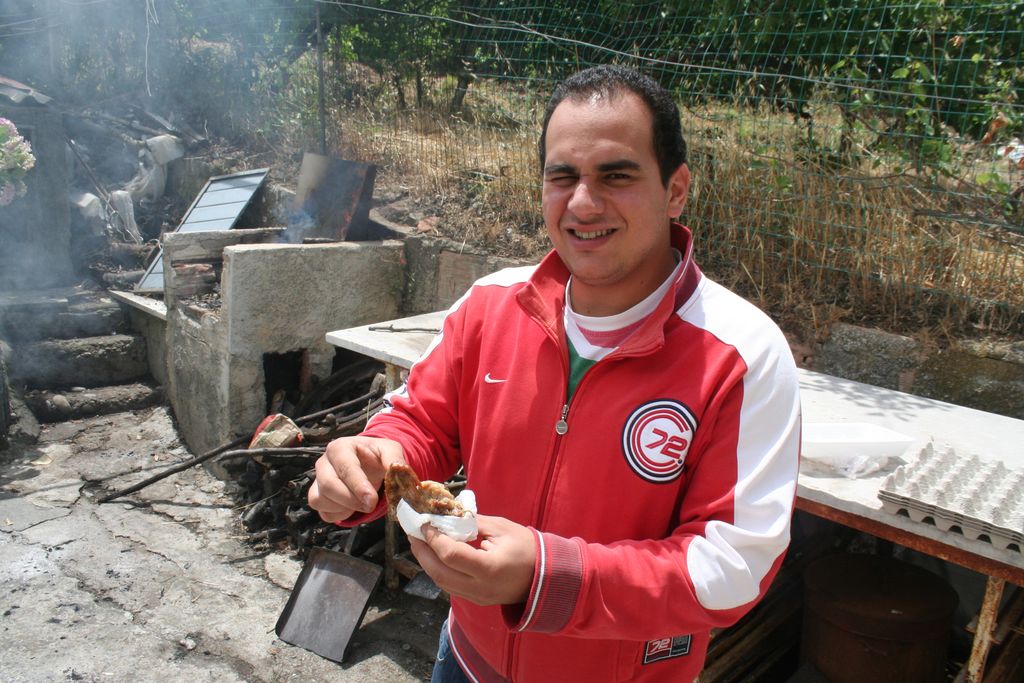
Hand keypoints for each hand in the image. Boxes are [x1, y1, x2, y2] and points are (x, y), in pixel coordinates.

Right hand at [308, 436, 404, 522]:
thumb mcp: (390, 450)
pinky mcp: (317, 497)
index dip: (358, 485)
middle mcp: (324, 462)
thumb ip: (395, 460)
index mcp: (340, 447)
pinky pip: (323, 513)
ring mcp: (318, 480)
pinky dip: (339, 515)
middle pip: (328, 485)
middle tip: (370, 506)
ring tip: (363, 503)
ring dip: (345, 507)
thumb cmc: (376, 456)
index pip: (345, 467)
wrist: (367, 463)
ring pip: (320, 500)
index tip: (371, 500)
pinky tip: (353, 507)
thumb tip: (398, 471)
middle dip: (351, 500)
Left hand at [410, 515, 536, 605]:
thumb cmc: (527, 548)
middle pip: (439, 573)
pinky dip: (439, 570)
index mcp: (488, 568)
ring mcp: (478, 597)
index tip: (425, 523)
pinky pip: (451, 587)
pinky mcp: (477, 600)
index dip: (433, 538)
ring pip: (442, 583)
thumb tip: (446, 515)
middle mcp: (480, 588)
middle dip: (421, 552)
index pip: (450, 554)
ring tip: (420, 543)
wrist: (546, 577)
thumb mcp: (501, 528)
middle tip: (413, 533)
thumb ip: (472, 523)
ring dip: (427, 562)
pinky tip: (435, 556)